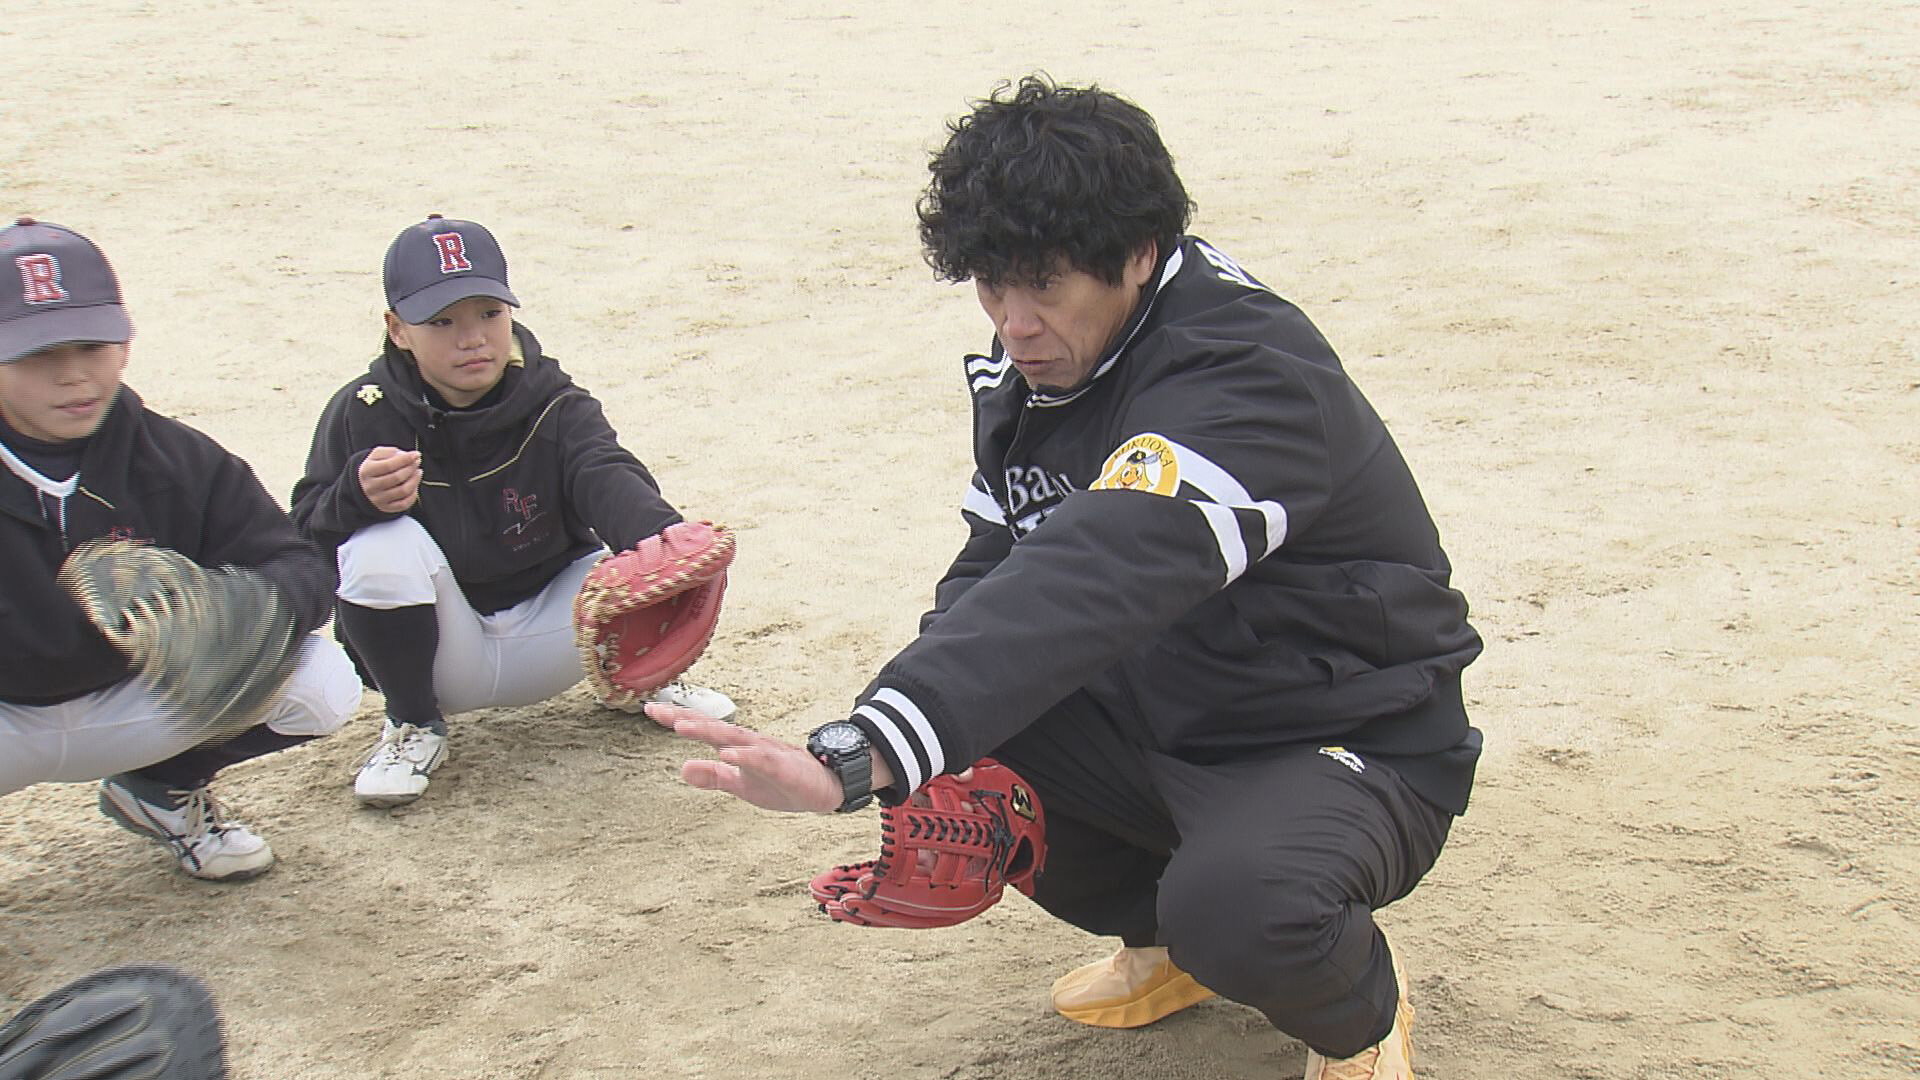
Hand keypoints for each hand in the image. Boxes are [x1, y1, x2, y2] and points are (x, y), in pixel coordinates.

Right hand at [358, 446, 421, 512]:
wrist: (364, 485)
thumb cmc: (375, 467)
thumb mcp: (377, 455)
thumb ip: (391, 452)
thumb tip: (406, 455)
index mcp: (367, 471)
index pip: (388, 465)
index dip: (405, 459)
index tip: (416, 454)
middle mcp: (371, 487)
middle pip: (397, 478)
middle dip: (411, 468)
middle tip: (417, 462)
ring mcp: (378, 499)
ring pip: (403, 491)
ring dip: (415, 480)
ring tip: (418, 471)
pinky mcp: (386, 508)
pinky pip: (404, 503)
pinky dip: (413, 493)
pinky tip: (414, 485)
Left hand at [647, 704, 849, 813]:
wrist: (827, 788)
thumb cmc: (784, 783)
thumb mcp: (742, 784)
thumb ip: (714, 776)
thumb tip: (682, 769)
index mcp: (738, 746)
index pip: (703, 728)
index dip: (677, 718)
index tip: (650, 708)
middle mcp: (749, 742)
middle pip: (713, 727)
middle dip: (684, 718)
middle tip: (655, 709)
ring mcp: (766, 752)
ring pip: (734, 737)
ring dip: (708, 731)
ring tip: (682, 726)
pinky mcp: (783, 766)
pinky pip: (762, 759)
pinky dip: (745, 755)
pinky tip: (728, 753)